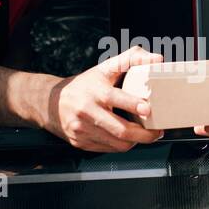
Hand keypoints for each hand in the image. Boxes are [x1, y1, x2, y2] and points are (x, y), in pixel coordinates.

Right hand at [47, 47, 165, 152]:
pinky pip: (108, 149)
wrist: (51, 103)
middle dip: (144, 135)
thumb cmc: (84, 85)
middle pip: (120, 130)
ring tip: (145, 136)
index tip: (147, 109)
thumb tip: (157, 59)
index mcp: (94, 92)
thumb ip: (131, 60)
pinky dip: (121, 145)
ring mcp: (82, 130)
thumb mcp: (104, 69)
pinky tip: (127, 139)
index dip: (133, 105)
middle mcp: (87, 112)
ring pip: (117, 144)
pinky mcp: (81, 143)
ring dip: (135, 142)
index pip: (115, 98)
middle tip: (157, 132)